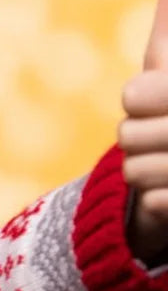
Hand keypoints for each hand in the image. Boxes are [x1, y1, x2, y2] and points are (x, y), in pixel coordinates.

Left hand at [120, 0, 167, 263]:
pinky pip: (156, 203)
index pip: (133, 94)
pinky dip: (161, 202)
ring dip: (146, 172)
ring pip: (134, 171)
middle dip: (139, 136)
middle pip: (126, 135)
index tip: (152, 99)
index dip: (138, 99)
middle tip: (162, 136)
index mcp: (167, 88)